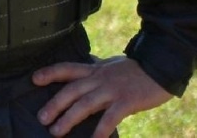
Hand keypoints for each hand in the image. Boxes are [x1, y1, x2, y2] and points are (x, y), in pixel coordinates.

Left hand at [33, 56, 170, 137]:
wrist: (162, 65)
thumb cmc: (137, 68)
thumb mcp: (112, 65)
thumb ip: (97, 70)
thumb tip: (85, 71)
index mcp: (96, 69)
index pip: (68, 68)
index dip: (50, 73)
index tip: (33, 79)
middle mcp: (100, 78)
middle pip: (72, 90)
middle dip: (55, 104)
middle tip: (41, 118)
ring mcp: (112, 89)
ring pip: (85, 104)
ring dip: (69, 118)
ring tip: (56, 131)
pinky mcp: (127, 101)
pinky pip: (110, 118)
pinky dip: (100, 130)